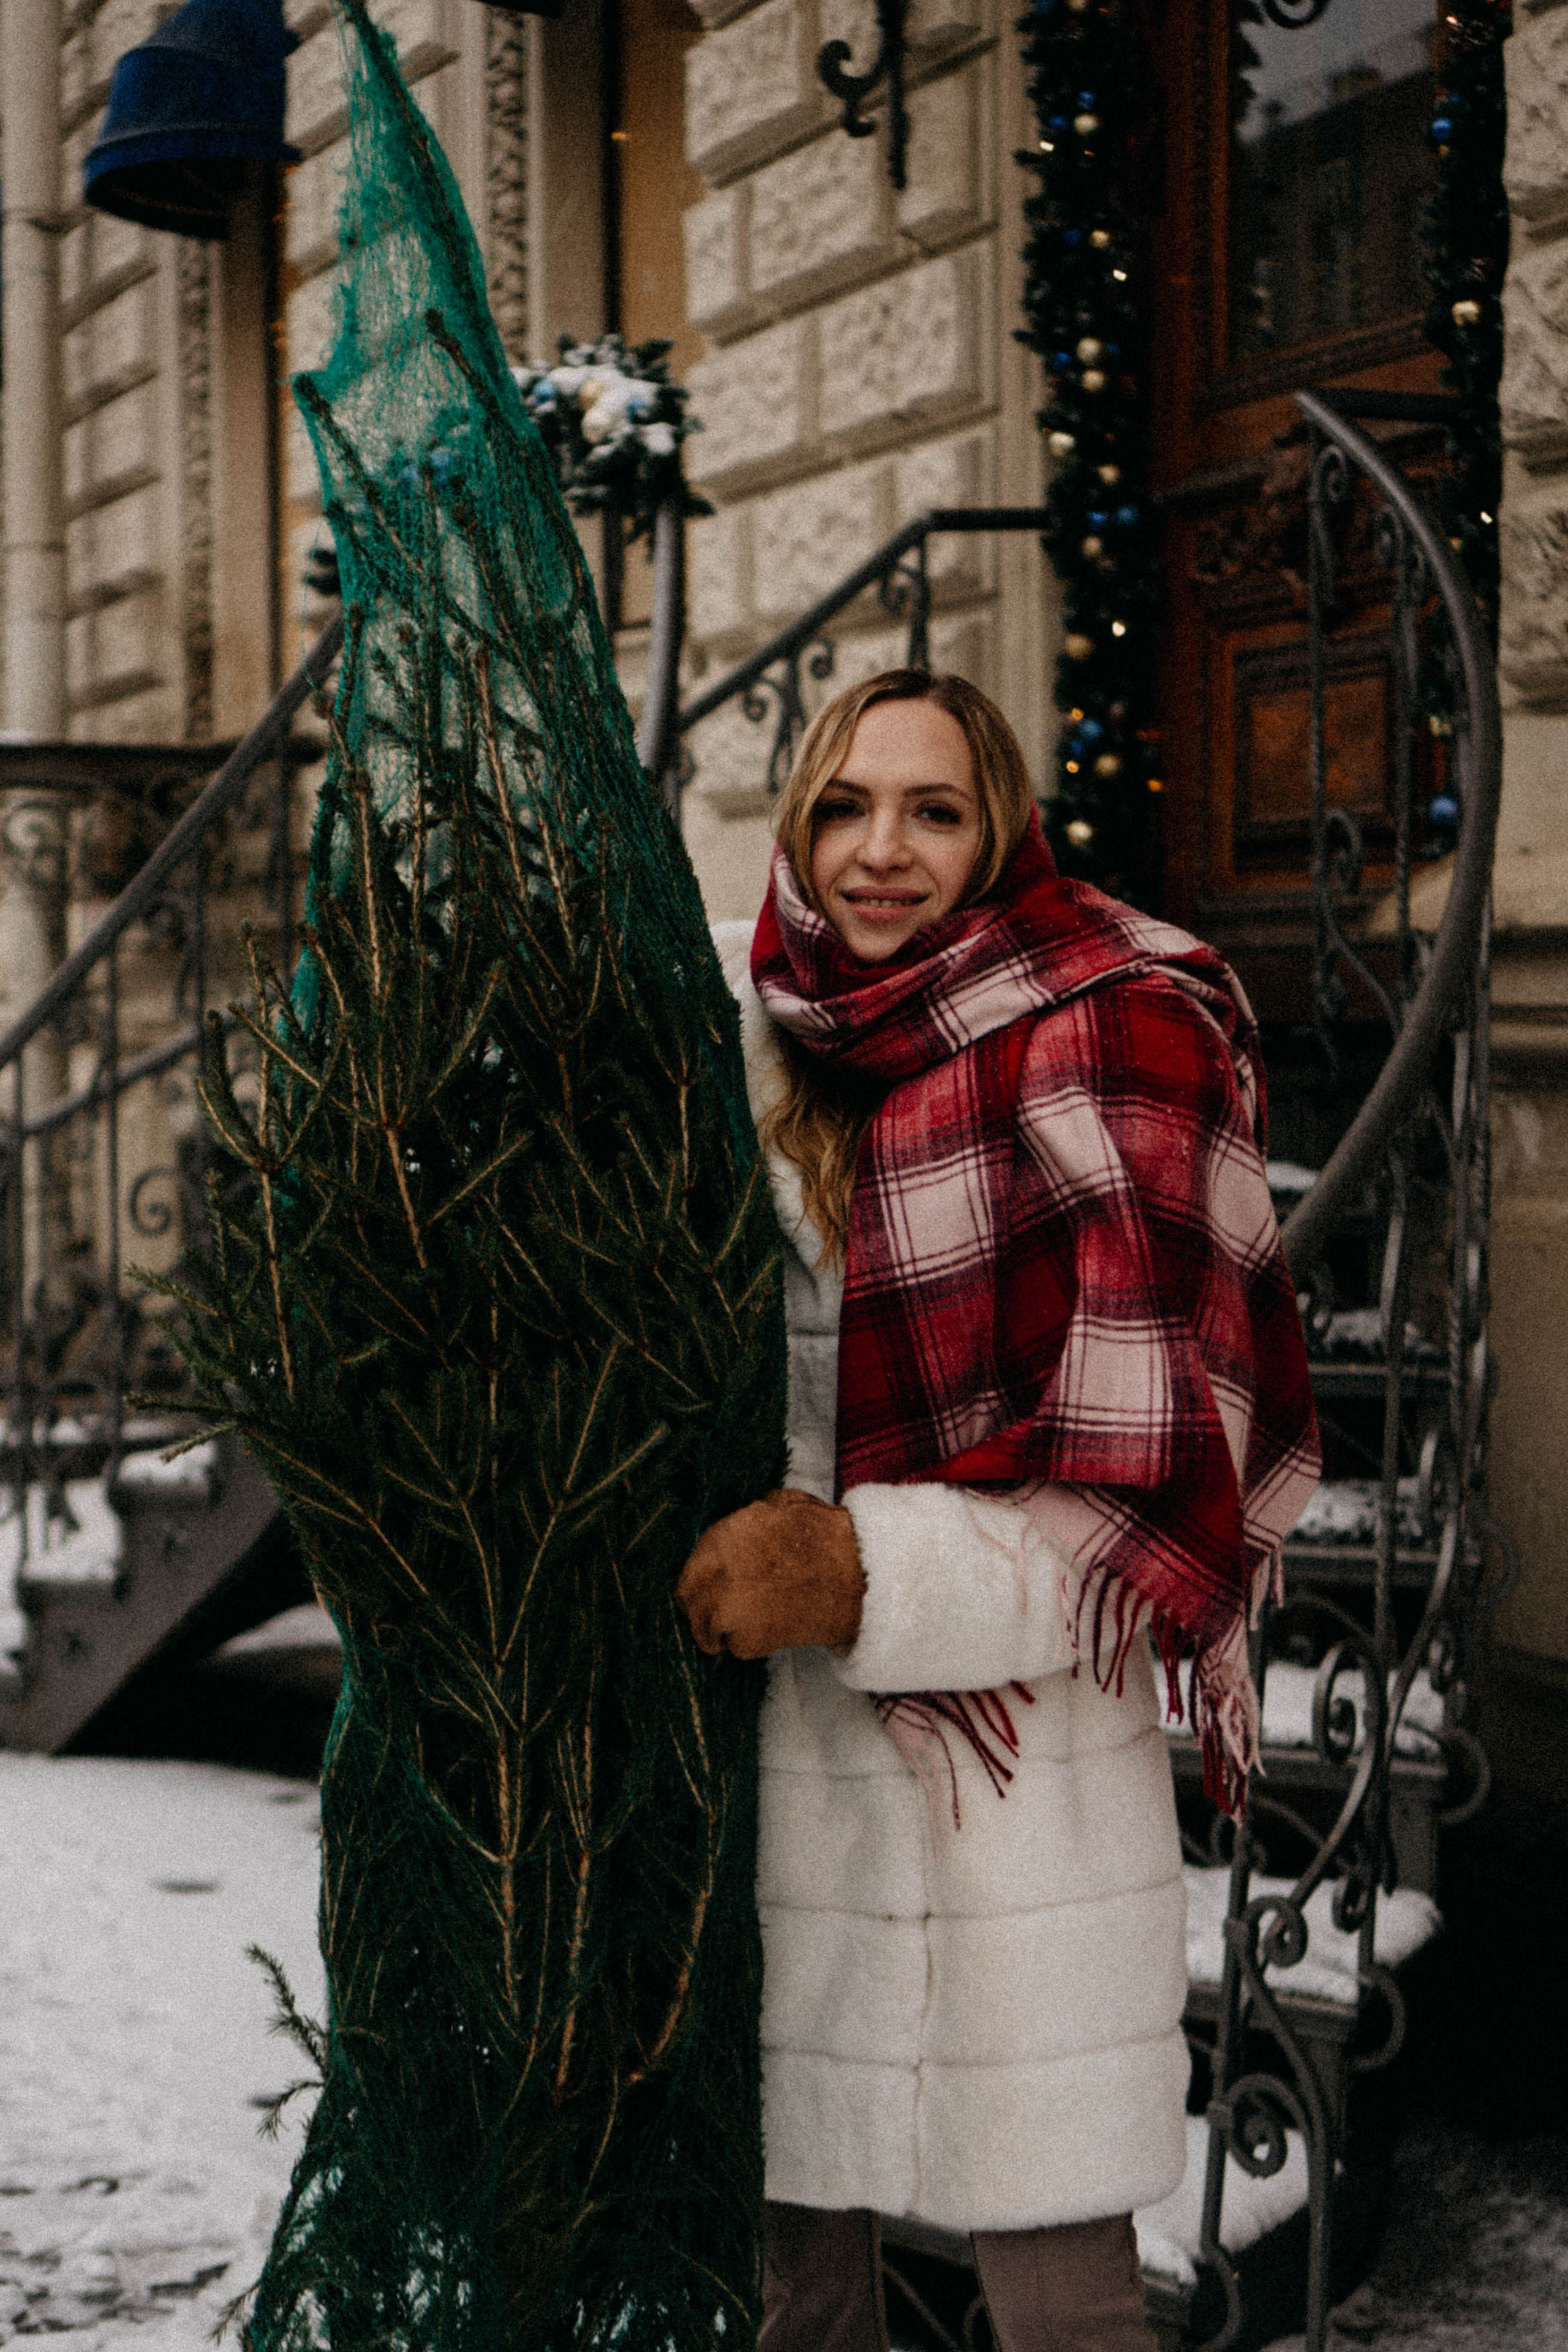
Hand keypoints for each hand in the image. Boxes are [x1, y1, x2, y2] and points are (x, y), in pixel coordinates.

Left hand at [676, 1488, 864, 1658]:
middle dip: (702, 1608)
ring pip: (707, 1629)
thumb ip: (752, 1516)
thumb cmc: (823, 1536)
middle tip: (721, 1613)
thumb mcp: (782, 1505)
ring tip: (754, 1621)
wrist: (853, 1576)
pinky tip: (774, 1628)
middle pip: (688, 1602)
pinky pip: (735, 1646)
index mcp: (718, 1540)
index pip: (689, 1570)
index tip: (712, 1586)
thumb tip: (747, 1517)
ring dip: (723, 1629)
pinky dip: (750, 1643)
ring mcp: (724, 1612)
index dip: (702, 1580)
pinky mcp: (744, 1641)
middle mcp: (712, 1576)